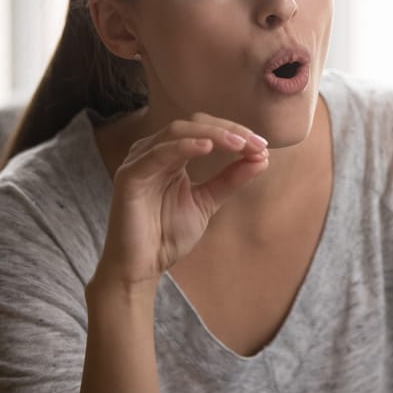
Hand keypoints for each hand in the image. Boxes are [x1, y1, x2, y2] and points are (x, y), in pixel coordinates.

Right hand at [94, 113, 268, 292]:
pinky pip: (158, 154)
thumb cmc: (167, 235)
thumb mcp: (208, 202)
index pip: (205, 130)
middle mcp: (154, 151)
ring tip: (240, 144)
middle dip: (229, 131)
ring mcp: (140, 161)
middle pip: (194, 124)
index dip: (234, 132)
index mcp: (171, 154)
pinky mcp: (129, 176)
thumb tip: (262, 157)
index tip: (262, 145)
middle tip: (256, 144)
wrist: (141, 268)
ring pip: (178, 131)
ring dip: (213, 135)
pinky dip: (184, 146)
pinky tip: (207, 148)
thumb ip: (230, 179)